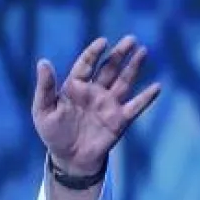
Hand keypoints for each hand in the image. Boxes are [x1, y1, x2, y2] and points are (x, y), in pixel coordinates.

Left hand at [32, 35, 160, 174]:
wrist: (69, 160)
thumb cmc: (54, 134)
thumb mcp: (42, 111)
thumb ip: (45, 88)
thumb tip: (43, 62)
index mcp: (76, 86)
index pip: (86, 64)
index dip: (94, 53)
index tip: (103, 42)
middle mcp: (95, 91)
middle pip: (109, 68)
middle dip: (120, 54)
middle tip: (130, 39)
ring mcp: (109, 104)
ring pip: (124, 81)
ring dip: (134, 67)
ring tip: (143, 51)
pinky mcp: (119, 120)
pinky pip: (135, 107)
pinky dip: (146, 98)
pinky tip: (157, 87)